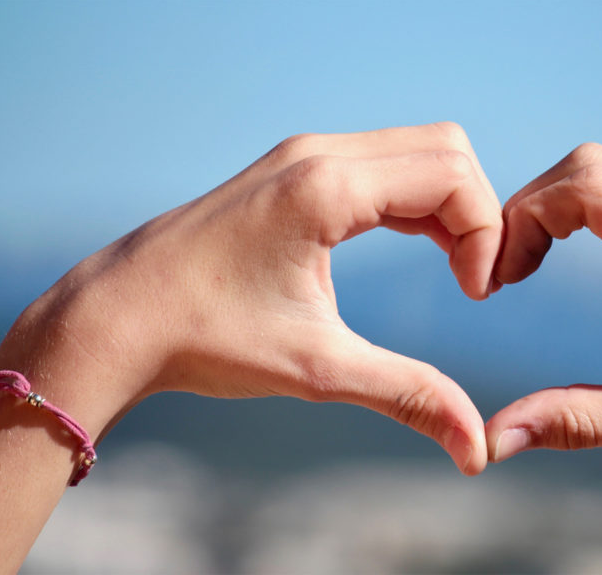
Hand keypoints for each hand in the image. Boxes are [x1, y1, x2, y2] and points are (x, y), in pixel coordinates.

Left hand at [0, 122, 502, 474]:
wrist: (115, 319)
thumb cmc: (204, 339)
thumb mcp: (318, 371)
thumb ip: (408, 395)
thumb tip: (478, 450)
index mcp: (326, 188)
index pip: (453, 176)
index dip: (486, 234)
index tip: (476, 295)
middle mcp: (317, 155)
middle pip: (445, 150)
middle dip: (477, 213)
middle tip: (472, 280)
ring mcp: (301, 157)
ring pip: (415, 151)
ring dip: (448, 206)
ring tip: (454, 270)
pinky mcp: (291, 172)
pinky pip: (380, 164)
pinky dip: (414, 200)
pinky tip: (417, 247)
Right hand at [485, 143, 601, 571]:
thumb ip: (583, 421)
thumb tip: (499, 438)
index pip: (584, 186)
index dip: (522, 218)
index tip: (499, 276)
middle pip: (593, 165)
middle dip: (533, 206)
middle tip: (507, 271)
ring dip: (566, 206)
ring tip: (535, 265)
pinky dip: (601, 210)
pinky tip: (591, 259)